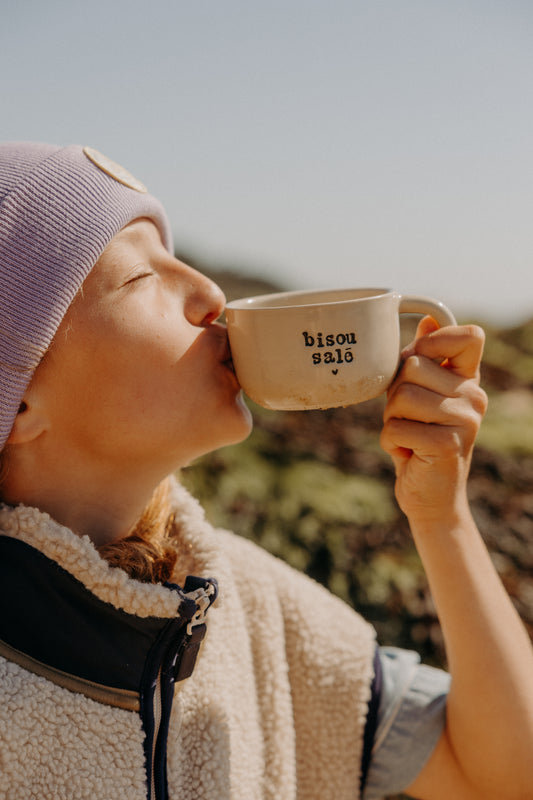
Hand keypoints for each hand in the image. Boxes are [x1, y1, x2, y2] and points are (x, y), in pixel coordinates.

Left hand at [380, 317, 486, 524]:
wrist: (431, 495)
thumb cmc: (420, 439)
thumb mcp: (422, 396)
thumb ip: (425, 360)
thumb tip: (427, 320)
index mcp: (469, 380)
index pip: (469, 336)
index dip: (435, 341)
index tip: (419, 363)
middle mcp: (474, 397)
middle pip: (412, 366)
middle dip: (395, 393)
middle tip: (408, 418)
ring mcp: (465, 421)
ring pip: (400, 397)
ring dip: (391, 419)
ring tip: (408, 435)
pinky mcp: (447, 445)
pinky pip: (394, 427)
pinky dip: (390, 442)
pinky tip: (407, 452)